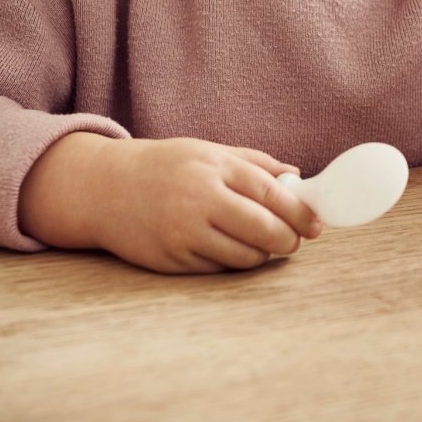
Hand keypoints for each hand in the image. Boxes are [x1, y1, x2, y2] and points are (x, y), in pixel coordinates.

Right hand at [19, 133, 322, 273]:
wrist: (106, 188)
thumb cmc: (167, 166)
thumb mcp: (209, 152)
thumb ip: (255, 163)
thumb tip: (298, 178)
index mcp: (214, 168)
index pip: (271, 193)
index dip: (300, 212)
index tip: (316, 224)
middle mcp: (200, 199)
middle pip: (262, 230)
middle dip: (288, 240)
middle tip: (295, 241)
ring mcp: (184, 233)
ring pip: (243, 256)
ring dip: (263, 255)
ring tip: (265, 245)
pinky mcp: (172, 260)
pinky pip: (218, 269)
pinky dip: (233, 263)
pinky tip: (233, 250)